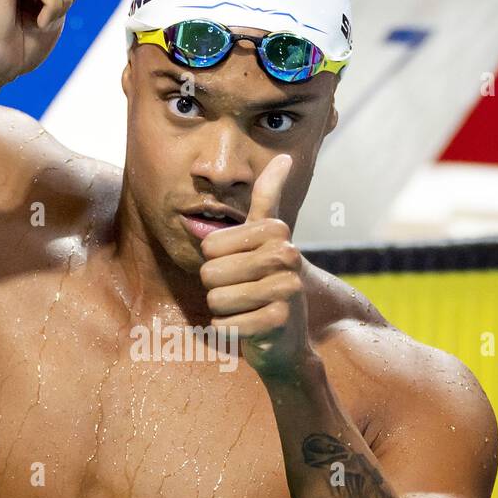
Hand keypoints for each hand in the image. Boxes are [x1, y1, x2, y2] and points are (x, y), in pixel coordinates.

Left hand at [197, 154, 313, 379]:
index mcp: (277, 232)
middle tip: (241, 291)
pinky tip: (246, 329)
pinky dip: (226, 330)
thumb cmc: (265, 282)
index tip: (238, 265)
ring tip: (244, 309)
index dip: (214, 260)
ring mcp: (286, 289)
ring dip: (221, 309)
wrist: (285, 340)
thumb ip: (269, 198)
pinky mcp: (278, 322)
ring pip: (215, 298)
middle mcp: (287, 256)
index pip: (210, 244)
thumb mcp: (265, 239)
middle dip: (216, 287)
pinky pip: (225, 324)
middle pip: (210, 271)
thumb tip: (285, 157)